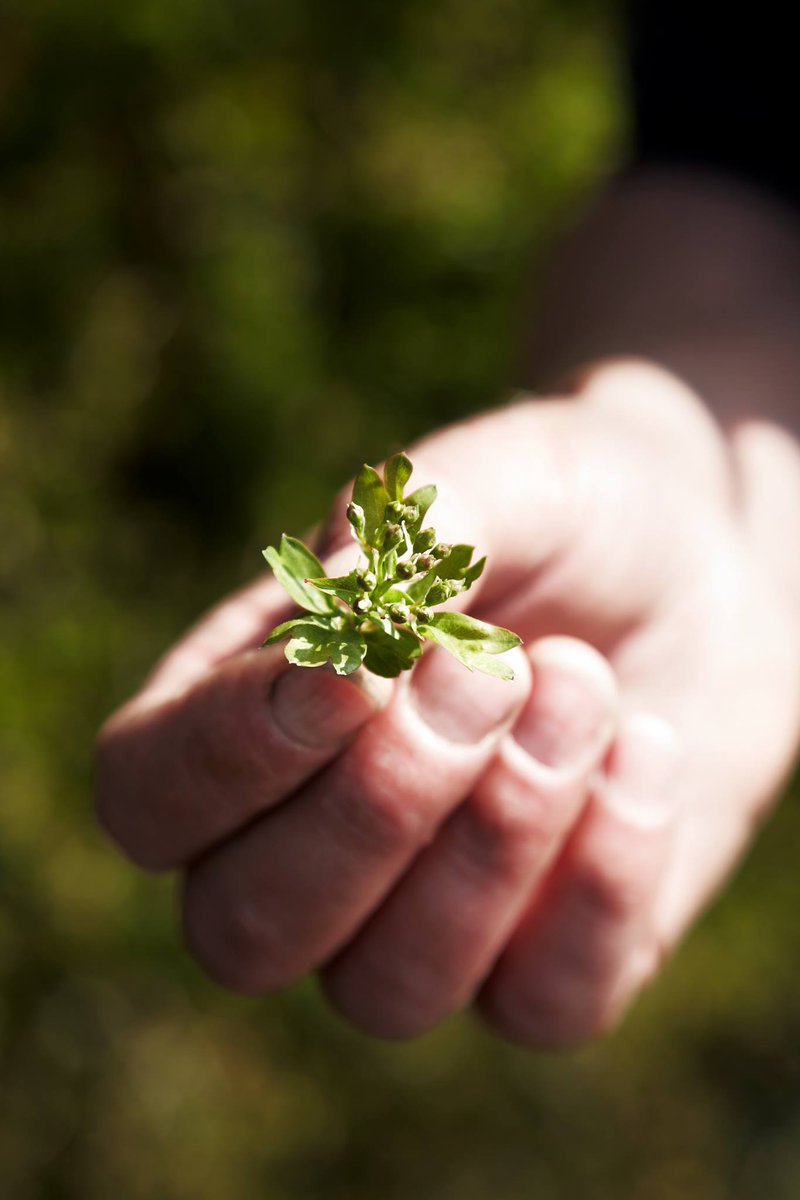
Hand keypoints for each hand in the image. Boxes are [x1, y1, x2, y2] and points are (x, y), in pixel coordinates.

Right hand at [95, 360, 799, 1045]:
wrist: (702, 563)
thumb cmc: (567, 512)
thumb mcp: (504, 476)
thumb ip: (411, 532)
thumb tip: (337, 608)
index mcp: (243, 717)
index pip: (152, 795)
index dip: (233, 753)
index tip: (363, 668)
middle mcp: (306, 847)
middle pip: (246, 931)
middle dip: (377, 806)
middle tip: (493, 668)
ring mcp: (422, 925)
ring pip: (387, 990)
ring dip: (498, 837)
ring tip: (586, 684)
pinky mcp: (545, 965)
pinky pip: (543, 1007)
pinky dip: (605, 883)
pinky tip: (648, 748)